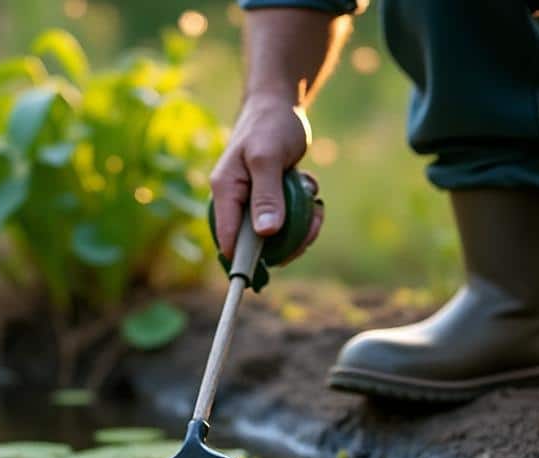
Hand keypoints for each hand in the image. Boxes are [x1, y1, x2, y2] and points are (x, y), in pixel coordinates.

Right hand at [209, 96, 323, 262]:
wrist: (279, 103)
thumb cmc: (268, 125)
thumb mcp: (268, 158)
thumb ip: (266, 195)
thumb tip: (264, 233)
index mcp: (225, 191)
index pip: (227, 238)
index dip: (243, 260)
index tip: (267, 273)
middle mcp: (235, 200)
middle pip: (256, 242)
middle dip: (287, 239)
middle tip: (310, 226)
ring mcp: (253, 200)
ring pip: (277, 233)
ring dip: (302, 222)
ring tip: (314, 200)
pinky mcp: (270, 197)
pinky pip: (289, 217)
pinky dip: (304, 208)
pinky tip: (309, 187)